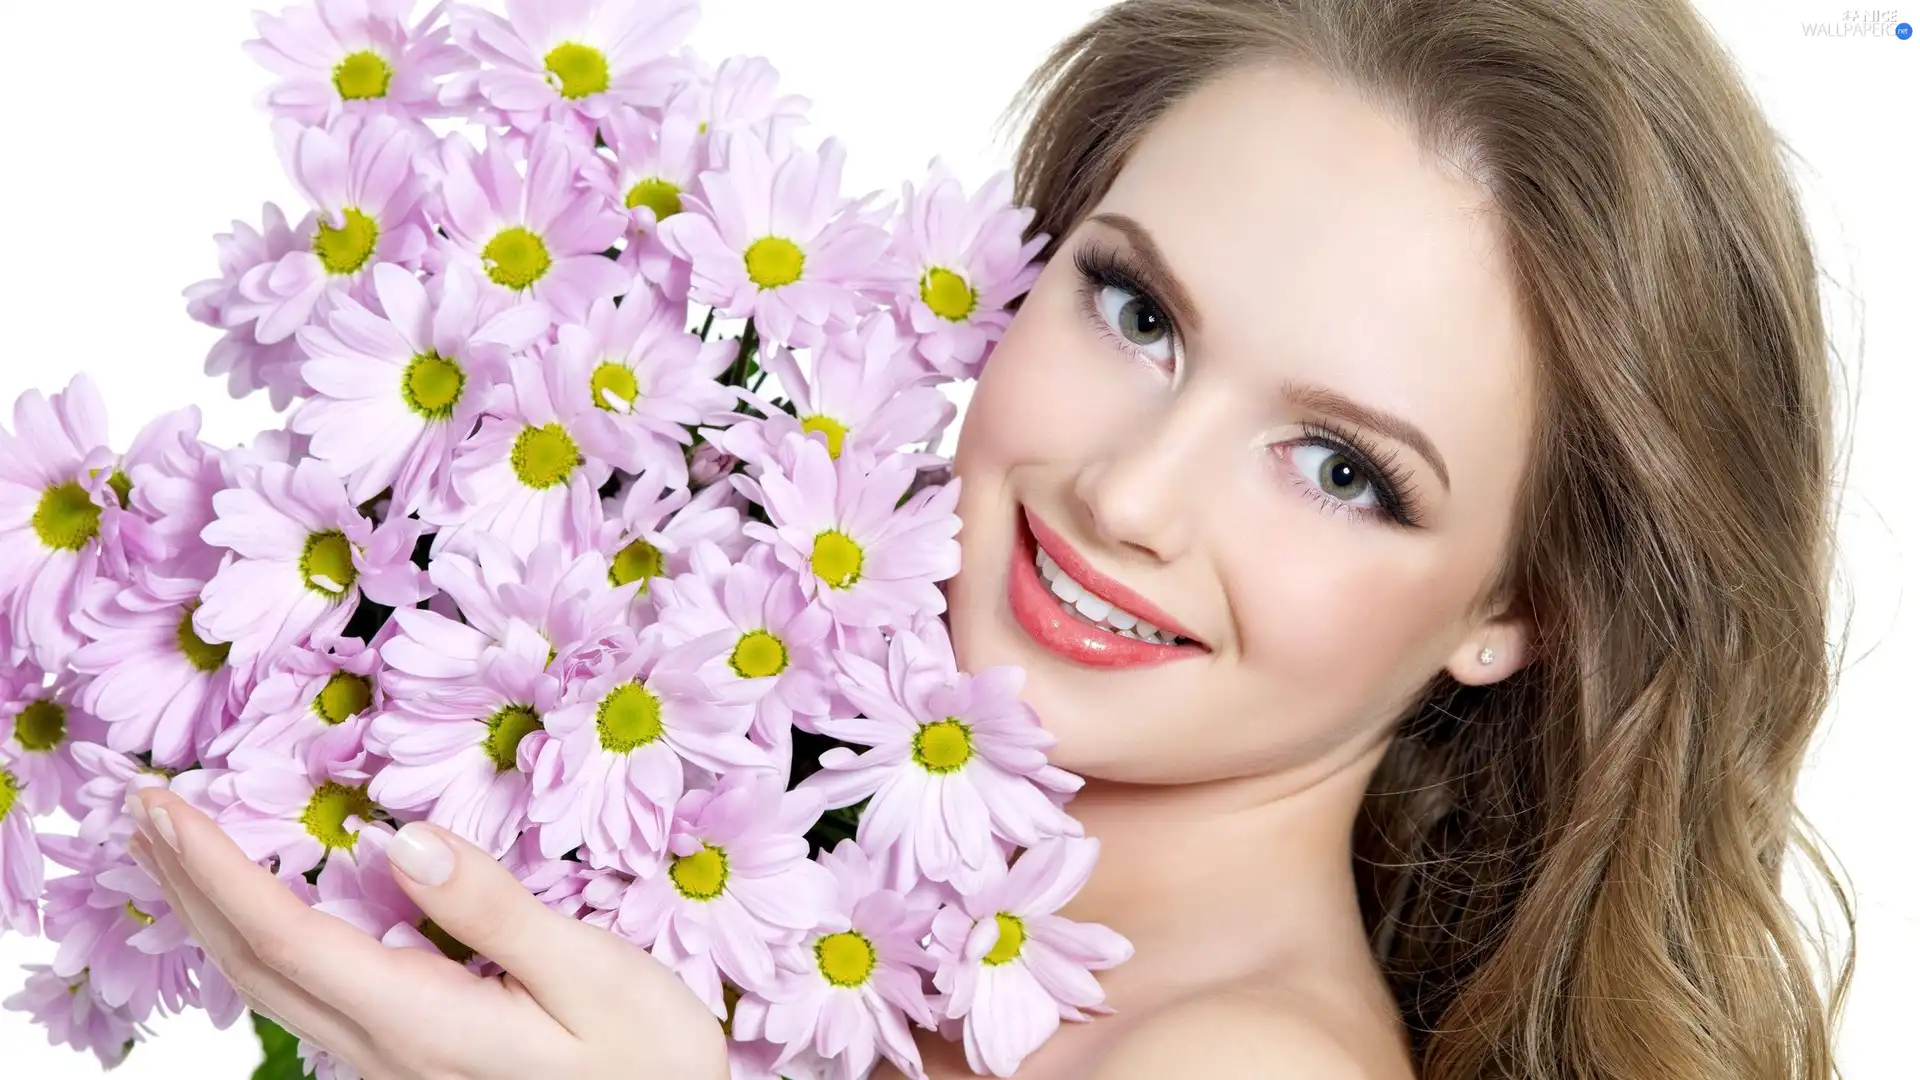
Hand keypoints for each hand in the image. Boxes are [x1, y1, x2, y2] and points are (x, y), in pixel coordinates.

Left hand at [124, 786, 729, 1079]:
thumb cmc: (651, 1059)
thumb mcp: (594, 974)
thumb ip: (494, 910)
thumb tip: (405, 841)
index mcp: (423, 1020)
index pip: (286, 937)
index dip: (216, 870)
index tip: (166, 805)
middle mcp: (386, 1049)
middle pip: (253, 965)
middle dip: (187, 884)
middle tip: (139, 808)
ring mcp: (392, 1064)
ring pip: (270, 987)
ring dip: (210, 913)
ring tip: (175, 851)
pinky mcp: (411, 1062)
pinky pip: (305, 998)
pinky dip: (259, 942)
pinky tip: (260, 916)